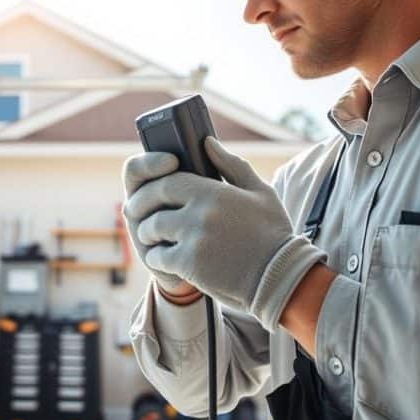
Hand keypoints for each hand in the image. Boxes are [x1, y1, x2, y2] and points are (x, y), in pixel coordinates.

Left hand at [127, 137, 326, 330]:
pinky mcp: (189, 265)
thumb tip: (207, 142)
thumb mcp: (259, 192)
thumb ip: (231, 165)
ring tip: (153, 237)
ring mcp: (193, 239)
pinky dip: (157, 258)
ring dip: (148, 233)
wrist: (281, 278)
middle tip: (138, 212)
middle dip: (142, 205)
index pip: (169, 179)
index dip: (155, 183)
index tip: (153, 190)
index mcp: (214, 191)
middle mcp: (199, 212)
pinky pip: (158, 256)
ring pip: (152, 228)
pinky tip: (165, 259)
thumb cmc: (272, 233)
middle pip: (153, 200)